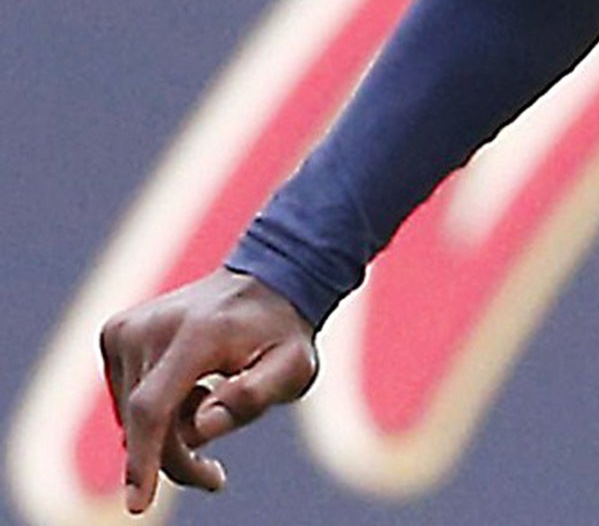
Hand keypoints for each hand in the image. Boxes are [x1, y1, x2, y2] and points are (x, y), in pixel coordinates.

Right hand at [99, 269, 318, 513]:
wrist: (265, 284)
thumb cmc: (282, 333)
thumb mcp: (293, 366)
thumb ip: (254, 396)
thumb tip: (203, 427)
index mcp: (197, 333)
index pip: (153, 407)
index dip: (144, 460)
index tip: (137, 505)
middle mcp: (152, 326)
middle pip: (145, 421)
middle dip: (174, 456)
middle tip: (214, 475)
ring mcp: (128, 327)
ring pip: (132, 416)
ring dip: (169, 429)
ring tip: (214, 396)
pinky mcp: (116, 333)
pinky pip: (126, 398)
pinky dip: (156, 408)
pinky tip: (191, 386)